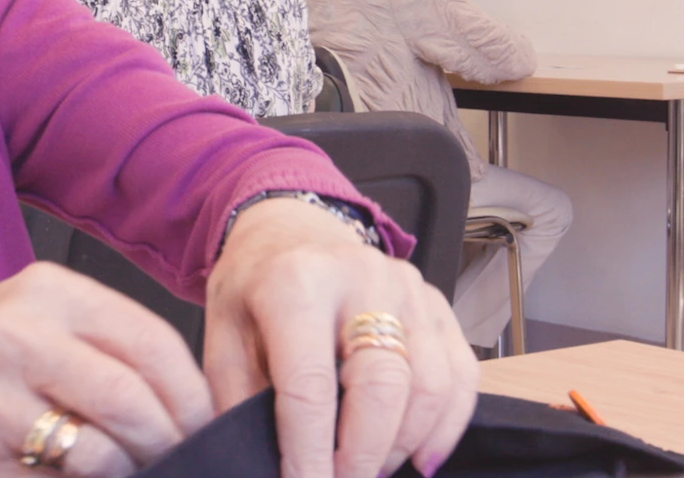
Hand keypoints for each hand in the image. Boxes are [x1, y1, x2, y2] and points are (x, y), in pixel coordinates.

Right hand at [0, 262, 211, 476]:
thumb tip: (179, 402)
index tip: (207, 426)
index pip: (152, 341)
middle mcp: (15, 333)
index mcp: (44, 291)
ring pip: (98, 452)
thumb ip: (92, 344)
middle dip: (169, 444)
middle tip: (177, 462)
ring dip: (124, 474)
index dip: (192, 396)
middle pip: (134, 399)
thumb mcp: (23, 321)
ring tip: (123, 474)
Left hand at [203, 199, 477, 477]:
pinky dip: (446, 426)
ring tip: (370, 470)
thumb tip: (262, 460)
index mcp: (295, 284)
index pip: (310, 385)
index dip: (309, 451)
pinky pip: (461, 374)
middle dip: (363, 454)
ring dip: (403, 445)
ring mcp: (407, 288)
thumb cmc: (255, 286)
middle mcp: (360, 278)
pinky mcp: (437, 303)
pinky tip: (421, 456)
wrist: (290, 231)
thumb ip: (239, 396)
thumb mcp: (223, 334)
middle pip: (382, 384)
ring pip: (429, 385)